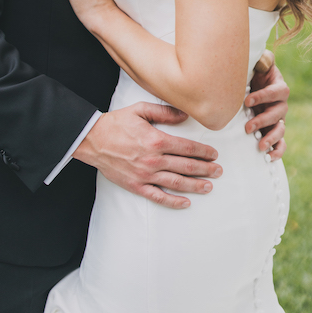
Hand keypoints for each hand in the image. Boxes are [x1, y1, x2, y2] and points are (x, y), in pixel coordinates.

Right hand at [73, 102, 222, 208]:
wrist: (92, 140)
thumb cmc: (116, 123)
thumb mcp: (140, 110)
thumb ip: (164, 113)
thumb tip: (185, 116)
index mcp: (157, 140)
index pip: (187, 148)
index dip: (203, 152)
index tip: (214, 155)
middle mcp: (154, 160)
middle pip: (186, 166)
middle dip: (205, 169)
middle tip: (218, 171)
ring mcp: (145, 175)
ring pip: (176, 183)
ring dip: (195, 185)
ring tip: (209, 186)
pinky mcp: (136, 185)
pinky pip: (158, 196)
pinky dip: (173, 201)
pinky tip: (185, 203)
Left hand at [244, 50, 288, 160]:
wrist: (253, 83)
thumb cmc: (254, 72)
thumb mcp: (257, 63)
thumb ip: (261, 59)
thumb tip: (262, 61)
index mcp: (278, 86)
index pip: (276, 92)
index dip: (263, 97)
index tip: (246, 101)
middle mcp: (281, 103)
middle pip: (278, 113)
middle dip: (263, 121)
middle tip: (248, 127)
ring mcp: (278, 118)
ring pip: (280, 129)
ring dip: (271, 138)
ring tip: (259, 146)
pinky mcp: (273, 129)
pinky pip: (281, 142)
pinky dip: (278, 150)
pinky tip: (269, 157)